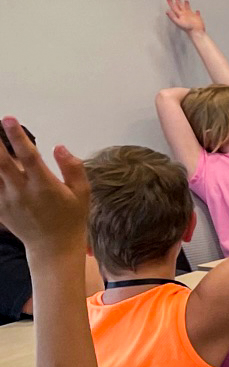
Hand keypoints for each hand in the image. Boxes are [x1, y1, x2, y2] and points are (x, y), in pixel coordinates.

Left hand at [0, 119, 88, 255]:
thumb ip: (73, 168)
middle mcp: (23, 192)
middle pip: (2, 162)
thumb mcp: (82, 193)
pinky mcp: (0, 208)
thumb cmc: (71, 218)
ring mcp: (8, 200)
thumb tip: (60, 147)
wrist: (53, 247)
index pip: (29, 156)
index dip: (17, 136)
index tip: (9, 119)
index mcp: (44, 186)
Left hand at [164, 0, 206, 33]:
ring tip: (185, 0)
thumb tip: (167, 11)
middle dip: (177, 1)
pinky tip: (196, 11)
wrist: (196, 32)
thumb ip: (172, 16)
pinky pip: (196, 13)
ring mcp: (190, 16)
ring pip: (187, 8)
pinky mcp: (196, 18)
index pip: (174, 7)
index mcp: (180, 15)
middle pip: (180, 6)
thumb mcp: (178, 22)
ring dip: (186, 4)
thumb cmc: (188, 28)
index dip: (171, 3)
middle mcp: (184, 15)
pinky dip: (196, 12)